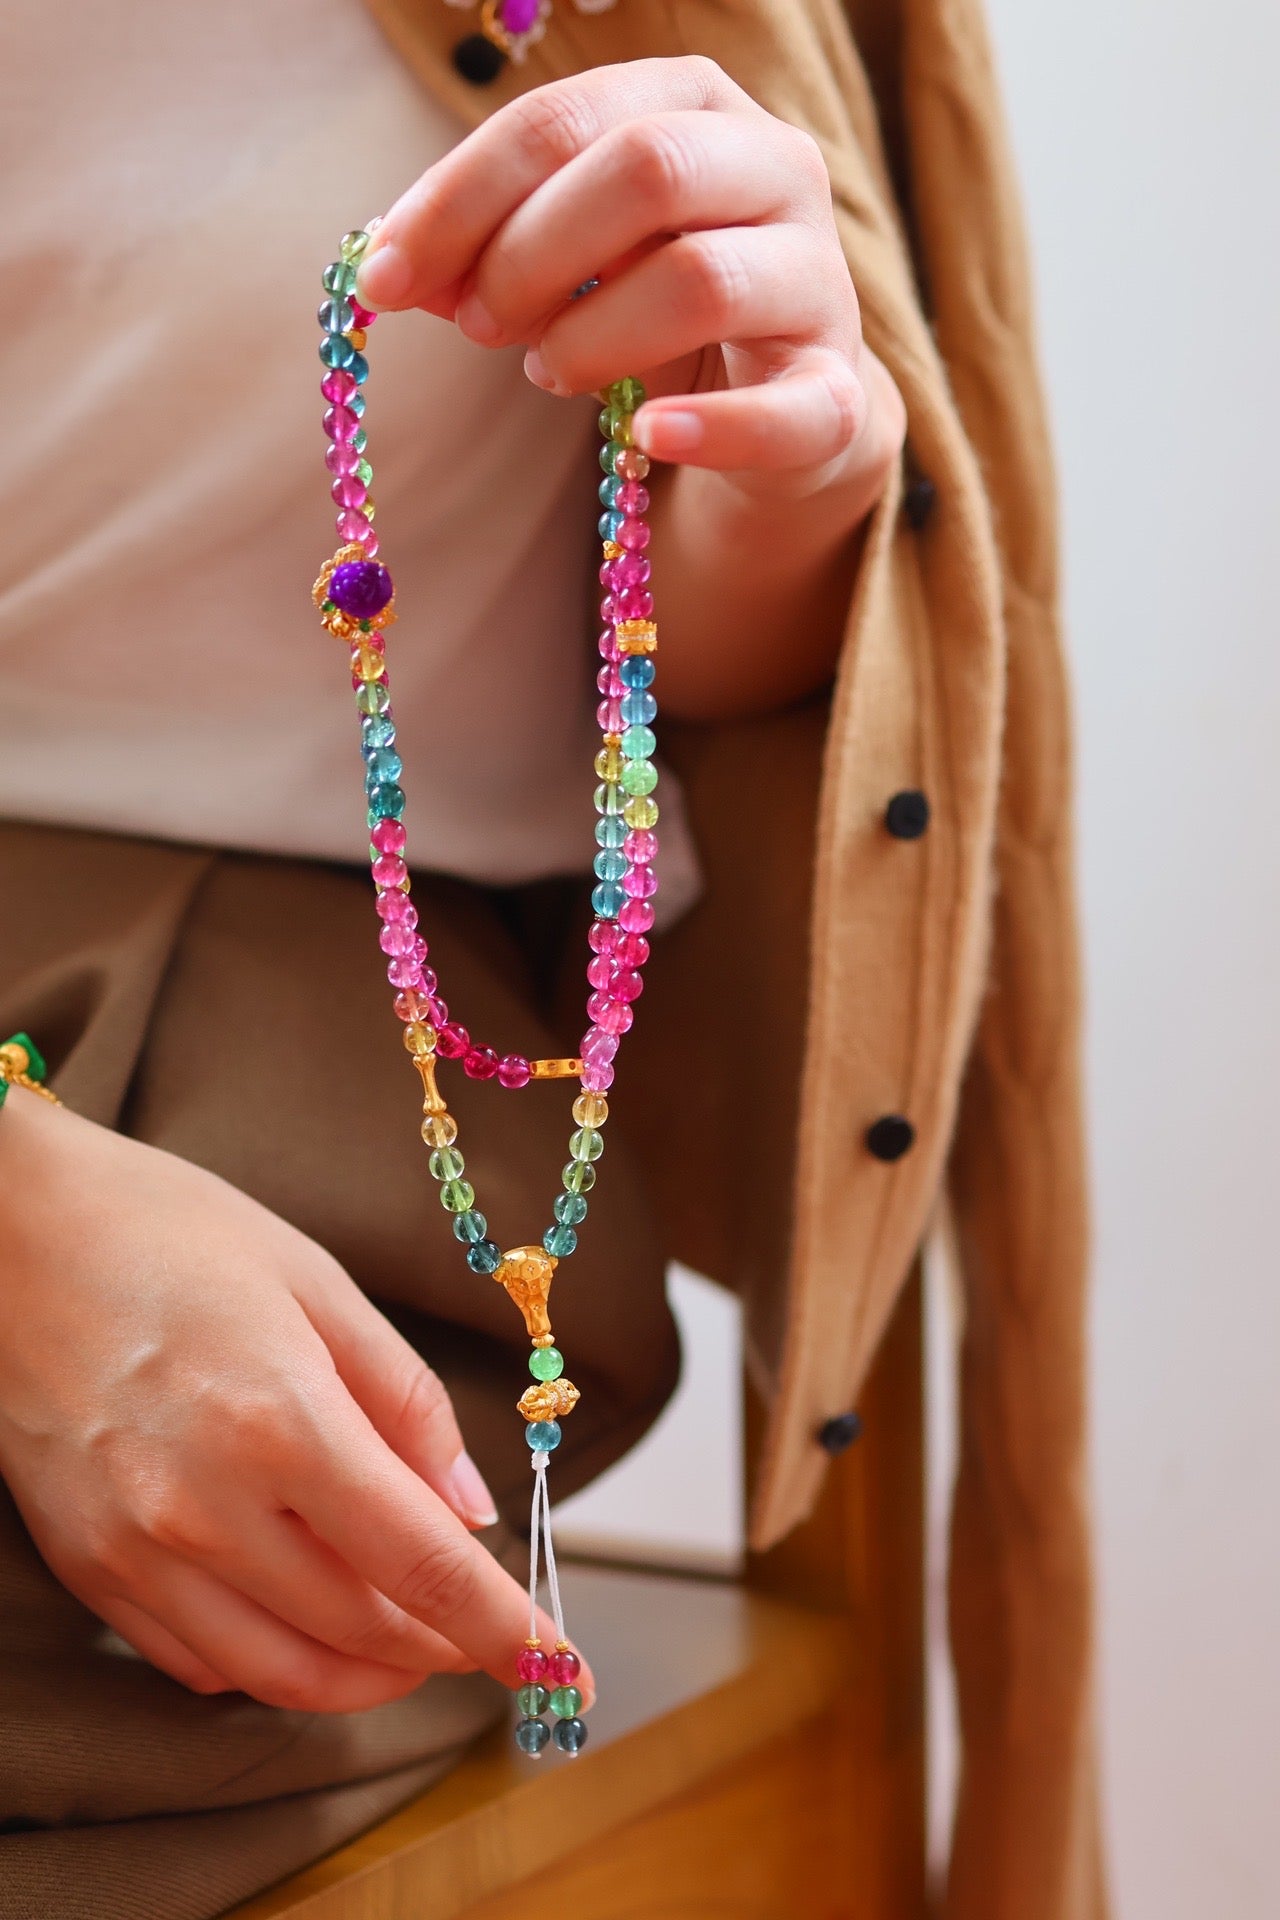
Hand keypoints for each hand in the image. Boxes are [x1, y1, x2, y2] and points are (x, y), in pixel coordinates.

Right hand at [0, 1093, 584, 1710]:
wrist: (11, 1230)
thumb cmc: (171, 1233)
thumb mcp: (318, 1284)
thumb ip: (404, 1403)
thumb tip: (470, 1508)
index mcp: (281, 1422)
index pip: (422, 1566)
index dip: (501, 1627)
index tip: (557, 1665)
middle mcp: (203, 1507)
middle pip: (361, 1630)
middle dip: (444, 1646)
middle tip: (484, 1629)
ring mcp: (135, 1550)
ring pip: (281, 1671)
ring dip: (367, 1676)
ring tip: (411, 1644)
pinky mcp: (87, 1567)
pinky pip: (197, 1661)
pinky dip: (273, 1662)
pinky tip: (307, 1622)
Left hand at [357, 55, 903, 506]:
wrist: (780, 398)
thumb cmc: (655, 299)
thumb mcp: (570, 252)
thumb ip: (487, 245)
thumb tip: (384, 270)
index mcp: (696, 103)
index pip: (564, 118)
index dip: (463, 196)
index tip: (386, 276)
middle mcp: (775, 168)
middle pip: (646, 170)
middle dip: (531, 253)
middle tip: (476, 324)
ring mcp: (818, 280)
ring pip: (702, 279)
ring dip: (594, 337)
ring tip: (547, 372)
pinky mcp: (836, 391)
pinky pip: (783, 410)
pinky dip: (708, 429)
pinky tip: (644, 437)